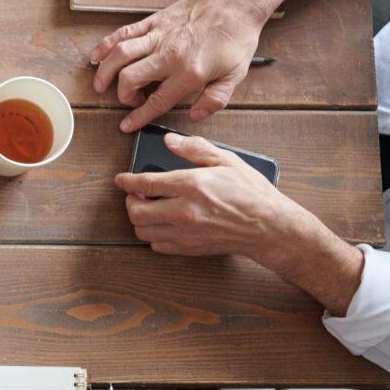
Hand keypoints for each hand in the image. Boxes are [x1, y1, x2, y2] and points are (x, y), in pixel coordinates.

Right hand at [87, 0, 270, 132]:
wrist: (235, 0)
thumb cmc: (237, 36)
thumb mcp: (236, 74)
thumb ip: (215, 99)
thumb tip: (196, 115)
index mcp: (190, 72)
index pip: (157, 101)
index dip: (139, 117)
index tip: (127, 125)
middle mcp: (169, 54)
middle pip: (130, 78)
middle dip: (123, 95)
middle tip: (129, 100)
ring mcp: (158, 35)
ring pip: (120, 55)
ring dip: (105, 72)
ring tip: (100, 85)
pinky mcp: (154, 21)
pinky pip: (124, 33)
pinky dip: (106, 45)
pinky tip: (97, 56)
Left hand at [114, 132, 297, 257]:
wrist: (268, 227)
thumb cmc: (251, 193)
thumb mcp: (227, 161)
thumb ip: (195, 149)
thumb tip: (169, 141)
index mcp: (192, 185)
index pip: (145, 184)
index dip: (127, 181)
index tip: (121, 179)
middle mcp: (184, 211)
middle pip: (136, 211)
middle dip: (131, 201)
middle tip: (138, 194)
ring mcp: (186, 233)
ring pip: (143, 230)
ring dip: (140, 219)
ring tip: (150, 208)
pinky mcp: (190, 248)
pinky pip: (157, 245)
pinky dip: (153, 234)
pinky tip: (163, 223)